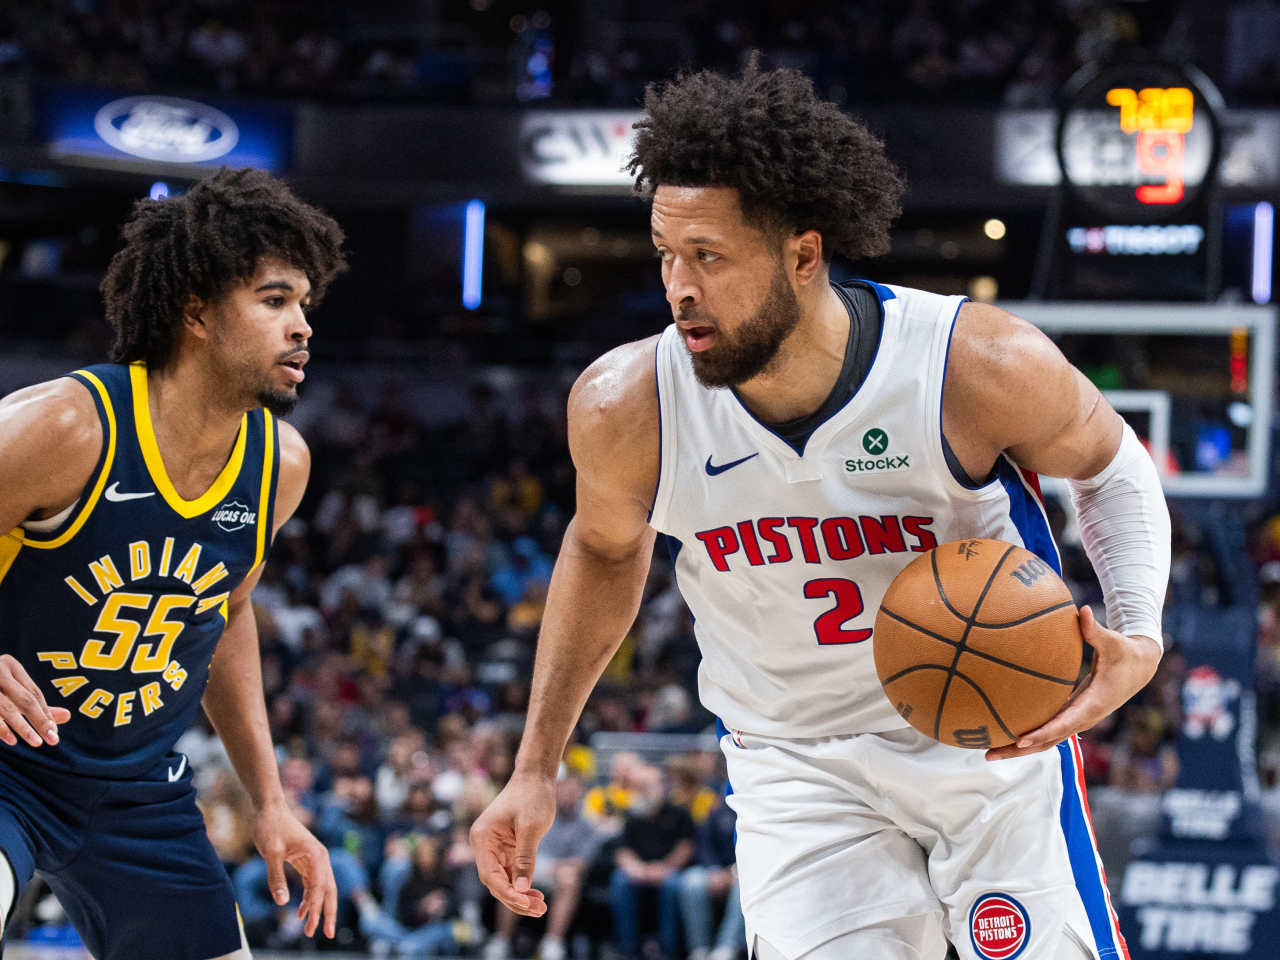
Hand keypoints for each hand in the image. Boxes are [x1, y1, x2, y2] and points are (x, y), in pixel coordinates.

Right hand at [0, 655, 70, 747]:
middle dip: (40, 721)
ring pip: (6, 707)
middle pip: (24, 699)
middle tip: (52, 740)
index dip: (46, 712)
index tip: (55, 731)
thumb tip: (68, 717)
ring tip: (35, 743)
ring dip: (22, 727)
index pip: (34, 692)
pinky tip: (12, 740)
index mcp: (10, 665)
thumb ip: (36, 705)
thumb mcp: (12, 693)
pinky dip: (1, 729)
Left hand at [254, 799, 337, 937]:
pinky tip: (301, 912)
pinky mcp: (307, 860)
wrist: (270, 808)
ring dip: (318, 908)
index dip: (315, 907)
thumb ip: (276, 877)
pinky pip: (312, 883)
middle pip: (329, 889)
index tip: (308, 924)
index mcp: (316, 854)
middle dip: (328, 912)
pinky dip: (310, 898)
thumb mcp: (271, 852)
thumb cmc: (271, 827)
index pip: (319, 886)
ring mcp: (315, 859)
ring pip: (322, 888)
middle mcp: (320, 857)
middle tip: (327, 934)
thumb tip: (282, 902)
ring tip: (310, 928)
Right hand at [471, 773, 554, 916]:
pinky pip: (510, 874)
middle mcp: (484, 845)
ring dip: (520, 896)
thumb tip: (520, 889)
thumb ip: (525, 858)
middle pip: (495, 882)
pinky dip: (522, 886)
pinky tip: (536, 896)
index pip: (489, 874)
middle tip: (539, 910)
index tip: (527, 902)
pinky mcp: (506, 850)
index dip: (507, 892)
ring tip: (541, 908)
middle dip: (515, 899)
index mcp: (482, 837)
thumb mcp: (531, 827)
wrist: (536, 777)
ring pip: (503, 882)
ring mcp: (494, 849)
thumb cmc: (533, 797)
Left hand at [986, 605, 1161, 761]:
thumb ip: (1095, 630)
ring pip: (1046, 740)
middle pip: (1048, 741)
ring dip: (1018, 748)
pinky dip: (1028, 736)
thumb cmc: (1124, 653)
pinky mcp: (1073, 714)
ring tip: (988, 751)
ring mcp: (1077, 719)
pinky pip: (1048, 730)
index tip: (1021, 740)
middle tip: (989, 754)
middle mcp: (1083, 717)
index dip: (1043, 733)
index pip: (1064, 724)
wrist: (1140, 668)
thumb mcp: (1113, 642)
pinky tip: (1004, 733)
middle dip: (1019, 750)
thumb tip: (1082, 610)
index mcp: (1093, 704)